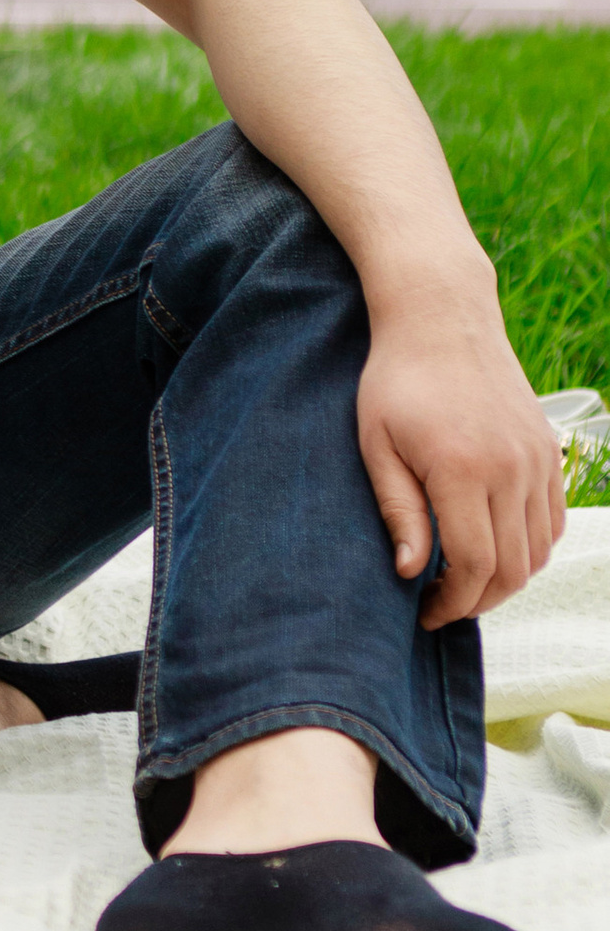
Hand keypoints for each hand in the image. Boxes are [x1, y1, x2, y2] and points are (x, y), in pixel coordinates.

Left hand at [357, 293, 566, 627]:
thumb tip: (410, 572)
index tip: (425, 611)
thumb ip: (397, 511)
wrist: (442, 319)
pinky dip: (531, 548)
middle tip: (442, 605)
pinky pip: (554, 521)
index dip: (453, 602)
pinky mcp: (549, 450)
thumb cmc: (396, 381)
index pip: (476, 565)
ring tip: (465, 580)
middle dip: (478, 601)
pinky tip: (495, 547)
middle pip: (514, 569)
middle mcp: (512, 469)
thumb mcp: (376, 446)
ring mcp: (538, 459)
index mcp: (464, 470)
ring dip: (507, 579)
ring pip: (540, 550)